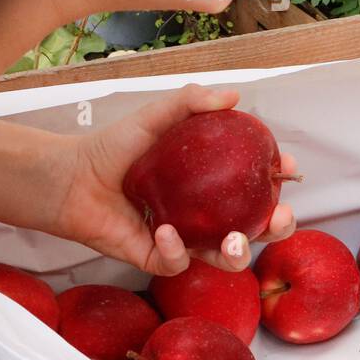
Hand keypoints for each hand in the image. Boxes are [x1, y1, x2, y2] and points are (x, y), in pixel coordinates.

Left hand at [54, 84, 297, 275]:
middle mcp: (203, 212)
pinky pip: (177, 262)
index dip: (276, 178)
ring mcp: (183, 238)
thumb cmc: (113, 148)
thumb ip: (190, 103)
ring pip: (224, 256)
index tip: (287, 166)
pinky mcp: (157, 258)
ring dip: (239, 253)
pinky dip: (177, 250)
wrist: (72, 178)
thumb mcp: (154, 117)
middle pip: (253, 227)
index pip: (254, 183)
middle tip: (279, 215)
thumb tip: (233, 96)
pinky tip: (168, 232)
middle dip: (277, 227)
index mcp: (210, 182)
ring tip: (237, 239)